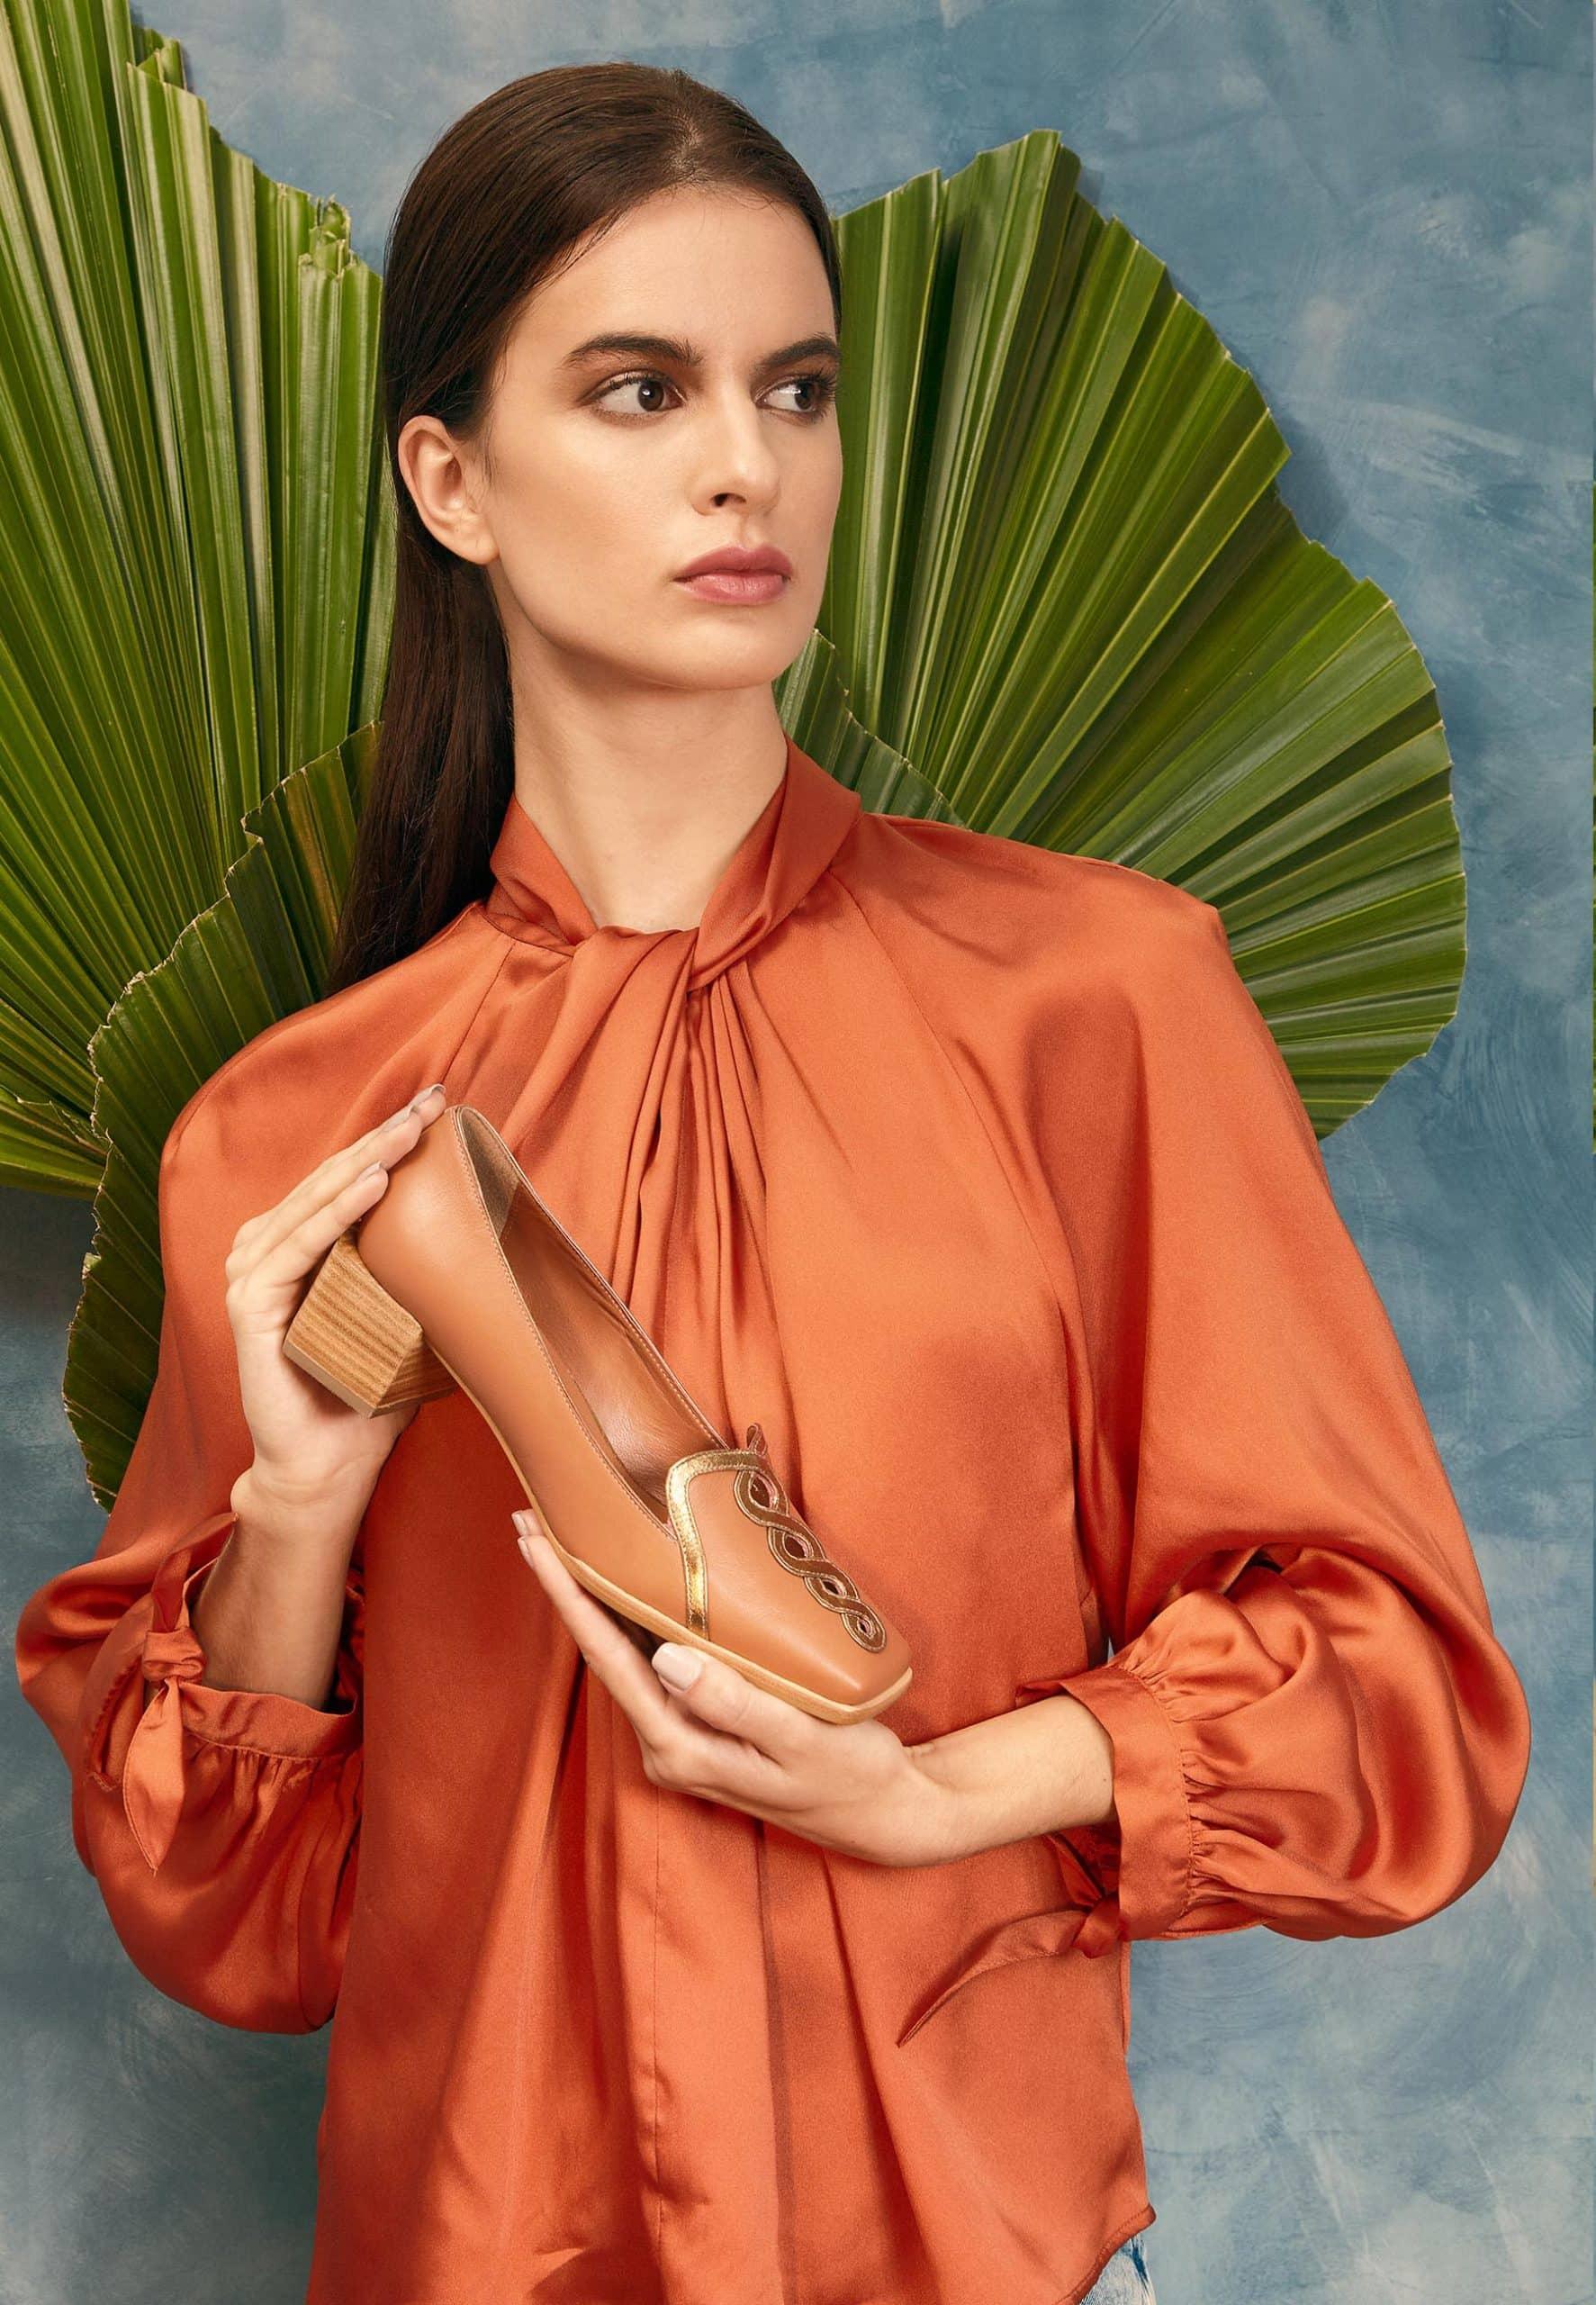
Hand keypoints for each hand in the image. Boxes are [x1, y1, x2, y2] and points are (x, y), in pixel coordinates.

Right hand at [223, 1081, 448, 1516]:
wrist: (330, 1466)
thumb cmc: (368, 1394)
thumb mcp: (404, 1320)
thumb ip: (422, 1275)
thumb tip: (494, 1236)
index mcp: (301, 1246)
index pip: (348, 1177)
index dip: (390, 1139)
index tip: (439, 1104)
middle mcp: (270, 1251)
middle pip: (332, 1177)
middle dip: (385, 1135)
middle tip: (433, 1100)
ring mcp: (253, 1275)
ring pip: (315, 1201)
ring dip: (365, 1160)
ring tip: (410, 1131)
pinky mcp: (249, 1306)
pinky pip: (298, 1247)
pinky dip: (334, 1214)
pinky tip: (372, 1184)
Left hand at [512, 1507, 957, 1868]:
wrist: (885, 1814)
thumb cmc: (851, 1774)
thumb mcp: (801, 1738)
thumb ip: (734, 1703)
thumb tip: (667, 1657)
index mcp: (680, 1748)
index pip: (608, 1660)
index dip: (569, 1595)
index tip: (535, 1542)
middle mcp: (667, 1745)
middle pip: (603, 1652)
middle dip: (567, 1586)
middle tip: (531, 1519)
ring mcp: (683, 1734)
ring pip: (625, 1653)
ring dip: (594, 1597)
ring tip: (564, 1538)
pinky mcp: (703, 1721)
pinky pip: (656, 1659)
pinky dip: (633, 1615)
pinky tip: (625, 1583)